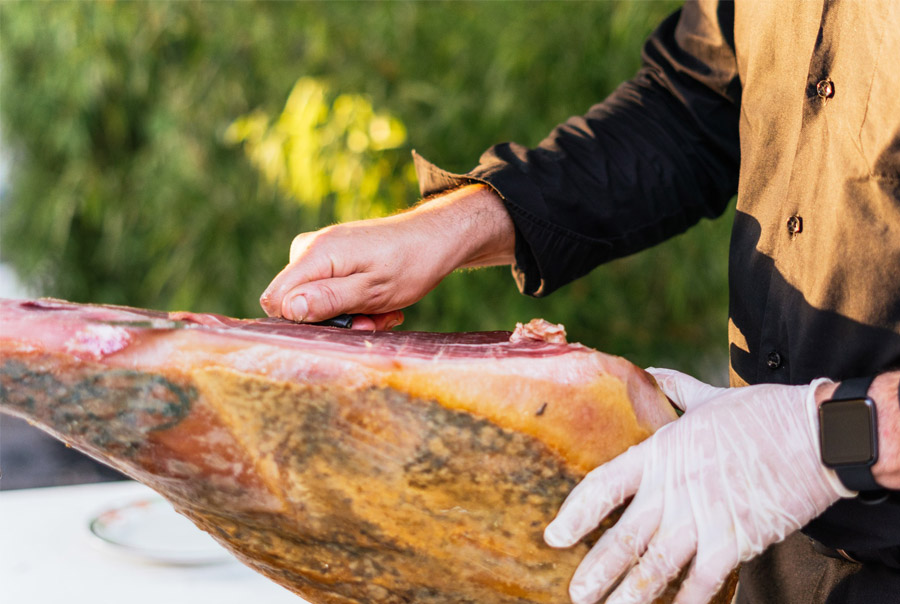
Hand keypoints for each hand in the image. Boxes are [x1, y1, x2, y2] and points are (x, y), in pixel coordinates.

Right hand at [260, 184, 514, 328]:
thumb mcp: (371, 291)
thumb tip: (289, 310)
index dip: (303, 322)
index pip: (276, 300)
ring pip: (316, 300)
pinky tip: (381, 305)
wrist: (436, 237)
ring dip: (350, 315)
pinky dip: (355, 304)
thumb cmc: (409, 264)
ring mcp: (321, 252)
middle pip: (296, 302)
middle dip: (332, 321)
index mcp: (315, 254)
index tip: (342, 325)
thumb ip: (328, 300)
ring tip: (383, 312)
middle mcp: (310, 249)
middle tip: (372, 322)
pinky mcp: (333, 257)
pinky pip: (330, 290)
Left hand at [544, 371, 852, 603]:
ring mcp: (703, 518)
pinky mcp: (735, 541)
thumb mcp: (709, 397)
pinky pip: (702, 582)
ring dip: (629, 594)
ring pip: (655, 565)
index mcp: (660, 454)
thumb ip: (674, 389)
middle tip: (577, 593)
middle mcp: (673, 490)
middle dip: (596, 570)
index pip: (604, 486)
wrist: (816, 435)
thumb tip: (651, 372)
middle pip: (623, 537)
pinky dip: (684, 602)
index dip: (576, 514)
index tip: (554, 536)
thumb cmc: (761, 413)